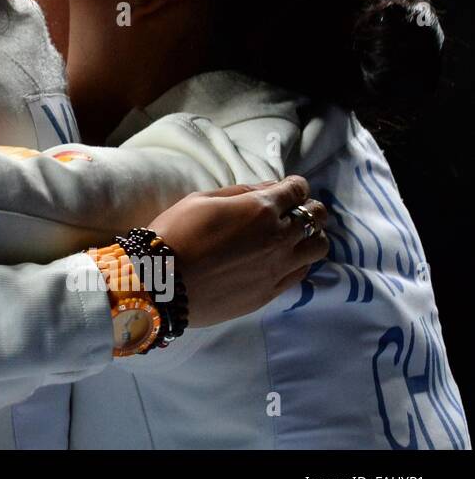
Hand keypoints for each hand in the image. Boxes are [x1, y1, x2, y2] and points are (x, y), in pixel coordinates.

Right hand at [148, 175, 328, 327]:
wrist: (161, 283)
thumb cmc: (174, 233)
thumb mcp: (201, 200)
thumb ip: (240, 192)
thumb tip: (269, 188)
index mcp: (260, 209)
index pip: (298, 190)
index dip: (295, 186)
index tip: (287, 189)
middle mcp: (278, 237)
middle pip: (316, 217)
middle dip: (308, 209)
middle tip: (293, 211)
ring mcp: (277, 268)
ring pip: (317, 247)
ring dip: (309, 237)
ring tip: (291, 238)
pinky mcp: (270, 292)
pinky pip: (301, 273)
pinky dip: (298, 261)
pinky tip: (280, 260)